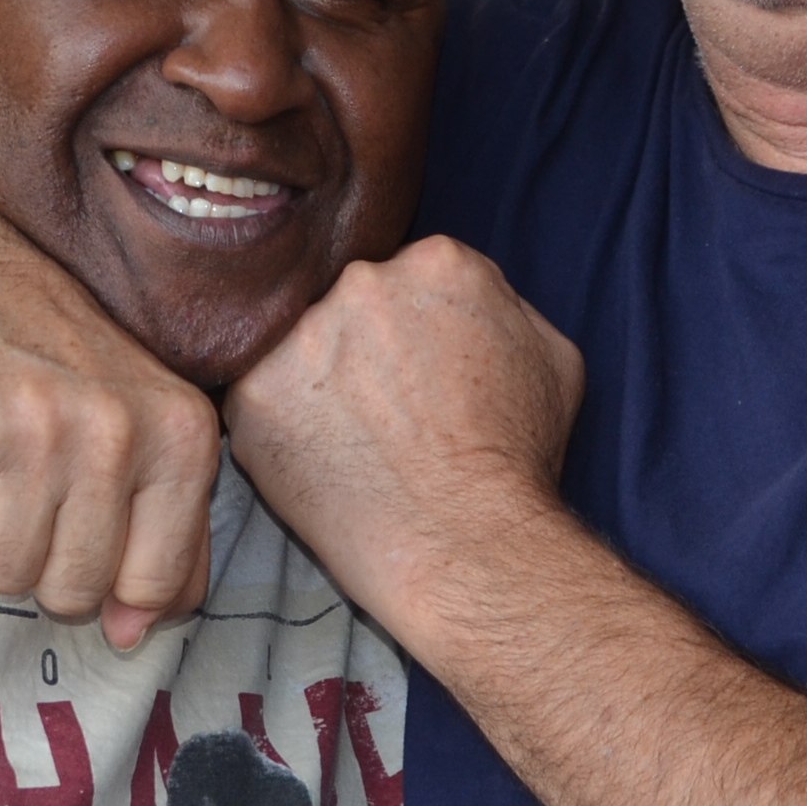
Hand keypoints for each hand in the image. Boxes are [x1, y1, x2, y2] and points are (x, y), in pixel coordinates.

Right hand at [0, 252, 221, 650]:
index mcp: (186, 437)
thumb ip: (165, 537)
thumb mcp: (148, 432)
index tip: (86, 531)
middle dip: (41, 560)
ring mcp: (37, 430)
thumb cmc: (64, 363)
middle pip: (73, 590)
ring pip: (2, 574)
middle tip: (30, 489)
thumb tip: (129, 637)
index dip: (111, 582)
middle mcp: (119, 432)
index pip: (158, 586)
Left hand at [226, 238, 583, 638]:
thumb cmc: (517, 460)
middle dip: (361, 346)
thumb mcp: (553, 357)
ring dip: (316, 383)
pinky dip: (279, 425)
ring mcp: (302, 335)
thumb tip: (472, 298)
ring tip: (351, 440)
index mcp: (438, 261)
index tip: (416, 371)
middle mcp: (363, 282)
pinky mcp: (254, 392)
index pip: (406, 275)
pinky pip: (258, 396)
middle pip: (349, 301)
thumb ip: (504, 304)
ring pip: (298, 346)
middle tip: (384, 410)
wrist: (466, 544)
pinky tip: (317, 459)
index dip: (411, 327)